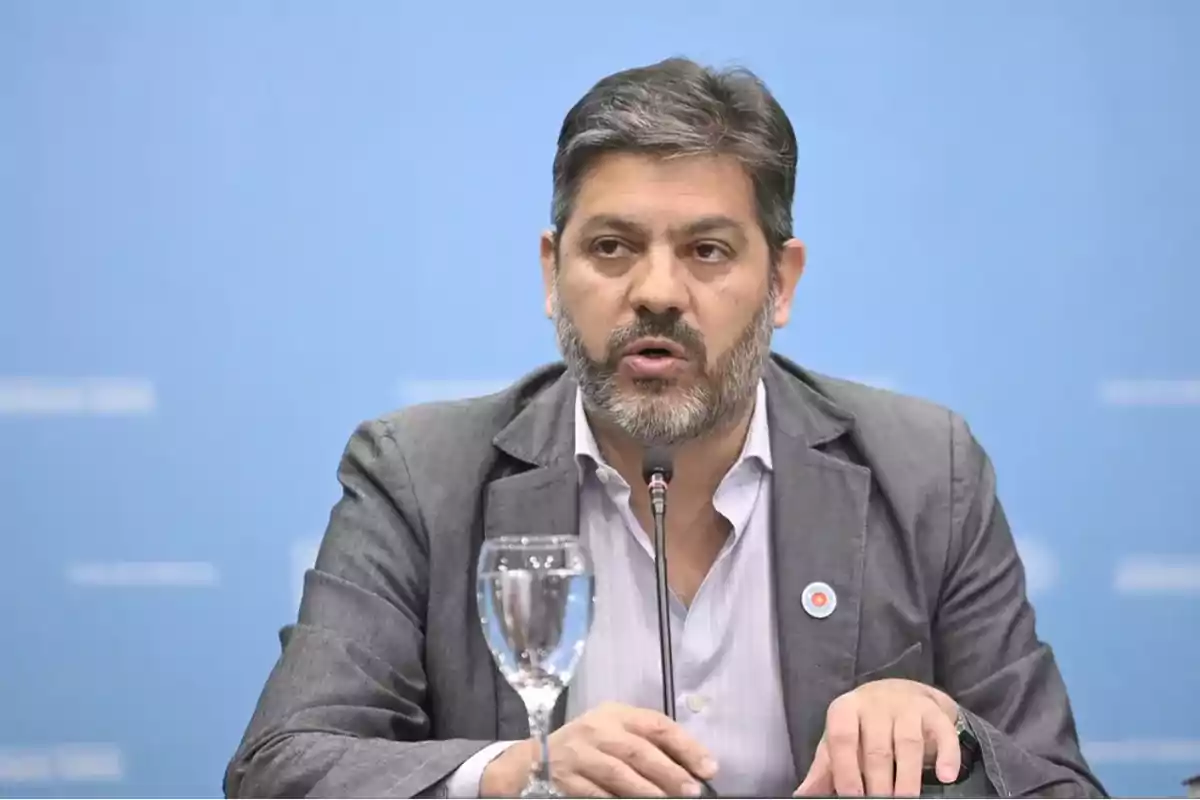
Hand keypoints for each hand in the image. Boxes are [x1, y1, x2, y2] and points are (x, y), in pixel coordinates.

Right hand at [481, 702, 717, 796]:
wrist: (535, 758)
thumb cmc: (588, 744)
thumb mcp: (613, 729)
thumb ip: (646, 740)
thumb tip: (692, 766)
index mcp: (616, 713)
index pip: (656, 724)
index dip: (685, 745)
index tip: (708, 767)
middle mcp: (597, 730)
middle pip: (638, 750)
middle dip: (669, 772)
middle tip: (692, 790)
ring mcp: (579, 756)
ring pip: (618, 774)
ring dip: (647, 791)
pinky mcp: (567, 781)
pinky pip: (596, 795)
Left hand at [794, 679, 960, 797]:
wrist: (898, 693)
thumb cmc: (862, 725)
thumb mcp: (840, 741)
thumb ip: (825, 768)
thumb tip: (802, 795)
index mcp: (845, 710)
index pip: (842, 739)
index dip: (846, 771)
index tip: (852, 797)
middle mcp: (875, 704)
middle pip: (877, 749)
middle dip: (878, 784)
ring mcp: (906, 706)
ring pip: (908, 744)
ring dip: (907, 779)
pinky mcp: (933, 712)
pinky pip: (943, 733)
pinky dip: (946, 755)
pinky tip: (945, 777)